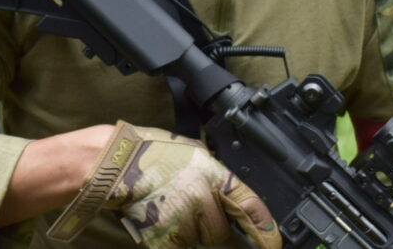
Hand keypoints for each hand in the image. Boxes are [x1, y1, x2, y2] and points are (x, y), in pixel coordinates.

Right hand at [46, 122, 280, 248]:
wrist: (118, 164)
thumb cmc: (155, 153)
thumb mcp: (197, 153)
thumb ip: (218, 175)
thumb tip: (232, 195)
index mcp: (214, 175)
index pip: (248, 206)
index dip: (264, 228)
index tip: (274, 242)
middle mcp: (202, 199)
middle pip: (219, 231)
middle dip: (210, 225)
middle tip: (190, 208)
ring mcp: (182, 221)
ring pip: (197, 240)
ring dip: (189, 231)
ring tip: (170, 208)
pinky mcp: (162, 239)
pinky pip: (178, 247)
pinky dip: (172, 239)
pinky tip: (161, 220)